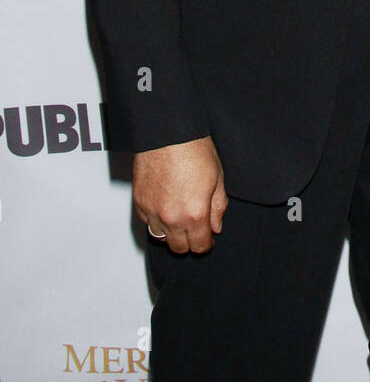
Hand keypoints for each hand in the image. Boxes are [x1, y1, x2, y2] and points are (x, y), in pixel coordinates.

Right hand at [134, 136, 226, 253]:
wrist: (168, 133)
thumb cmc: (194, 149)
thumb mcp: (217, 178)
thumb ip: (218, 207)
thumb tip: (216, 226)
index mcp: (195, 214)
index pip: (199, 246)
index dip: (206, 244)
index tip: (207, 238)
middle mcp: (171, 218)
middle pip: (179, 248)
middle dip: (189, 241)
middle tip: (195, 229)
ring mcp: (152, 211)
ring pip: (160, 238)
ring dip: (171, 233)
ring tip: (179, 218)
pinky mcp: (139, 202)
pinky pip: (147, 222)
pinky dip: (156, 220)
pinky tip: (165, 207)